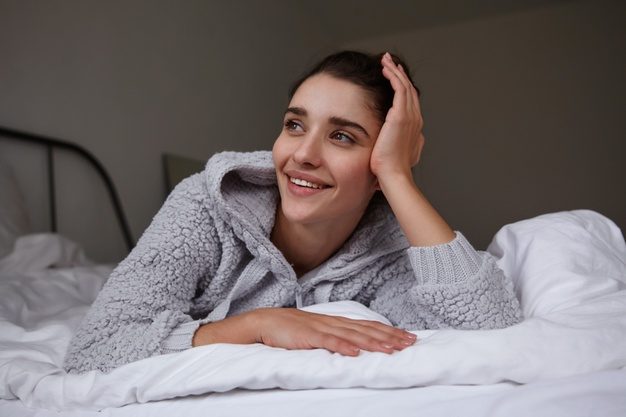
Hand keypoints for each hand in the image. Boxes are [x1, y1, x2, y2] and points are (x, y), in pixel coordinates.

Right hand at [251, 307, 416, 355]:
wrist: (265, 321)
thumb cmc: (291, 330)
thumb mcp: (318, 332)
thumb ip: (336, 337)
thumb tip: (356, 347)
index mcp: (337, 322)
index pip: (368, 326)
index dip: (389, 331)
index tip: (408, 336)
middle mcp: (334, 322)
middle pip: (367, 329)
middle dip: (390, 336)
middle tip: (410, 342)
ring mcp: (322, 328)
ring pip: (353, 335)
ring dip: (373, 342)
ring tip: (391, 348)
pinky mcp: (309, 336)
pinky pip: (329, 342)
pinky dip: (343, 346)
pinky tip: (356, 352)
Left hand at [370, 52, 424, 180]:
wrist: (394, 174)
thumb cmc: (392, 168)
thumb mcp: (397, 152)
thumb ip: (398, 142)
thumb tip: (395, 141)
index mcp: (414, 126)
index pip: (409, 100)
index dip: (402, 85)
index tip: (392, 75)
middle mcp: (415, 119)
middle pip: (409, 89)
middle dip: (399, 73)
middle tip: (389, 61)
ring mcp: (410, 117)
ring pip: (404, 86)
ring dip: (395, 71)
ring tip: (385, 60)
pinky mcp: (401, 116)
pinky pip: (400, 89)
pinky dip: (393, 77)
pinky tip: (386, 69)